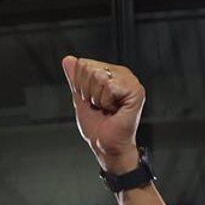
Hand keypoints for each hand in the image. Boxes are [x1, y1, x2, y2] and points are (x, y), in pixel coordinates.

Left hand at [61, 56, 144, 171]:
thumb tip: (68, 60)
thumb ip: (75, 79)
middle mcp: (121, 73)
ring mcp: (130, 81)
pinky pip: (110, 86)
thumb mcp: (80, 99)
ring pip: (99, 76)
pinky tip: (115, 110)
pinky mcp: (136, 91)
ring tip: (107, 108)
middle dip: (88, 91)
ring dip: (97, 98)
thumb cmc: (97, 126)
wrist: (105, 145)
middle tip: (100, 106)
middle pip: (89, 68)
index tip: (92, 100)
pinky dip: (107, 102)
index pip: (83, 64)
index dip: (81, 85)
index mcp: (110, 73)